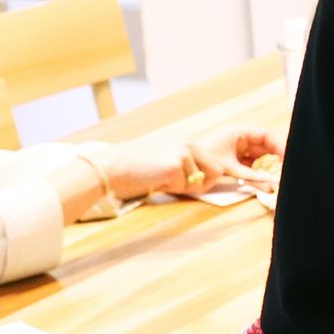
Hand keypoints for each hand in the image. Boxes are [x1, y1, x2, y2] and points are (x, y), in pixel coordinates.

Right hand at [97, 123, 281, 201]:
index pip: (217, 166)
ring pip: (202, 182)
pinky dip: (173, 189)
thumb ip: (191, 169)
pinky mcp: (176, 164)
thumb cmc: (141, 171)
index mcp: (190, 145)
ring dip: (184, 188)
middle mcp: (190, 145)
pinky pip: (186, 186)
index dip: (209, 180)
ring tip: (162, 180)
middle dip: (201, 185)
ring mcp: (184, 153)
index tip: (203, 182)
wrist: (115, 167)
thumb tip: (216, 178)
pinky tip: (157, 180)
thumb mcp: (170, 165)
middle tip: (175, 184)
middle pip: (218, 173)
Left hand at [173, 123, 280, 191]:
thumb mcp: (229, 168)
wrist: (182, 168)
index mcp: (238, 133)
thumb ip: (251, 175)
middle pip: (265, 145)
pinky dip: (257, 171)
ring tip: (275, 175)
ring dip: (266, 165)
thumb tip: (270, 182)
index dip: (280, 145)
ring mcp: (238, 148)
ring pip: (260, 156)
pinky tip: (261, 178)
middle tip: (286, 168)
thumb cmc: (202, 161)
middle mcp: (240, 139)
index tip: (289, 157)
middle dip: (276, 156)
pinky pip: (252, 163)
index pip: (266, 135)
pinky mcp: (235, 158)